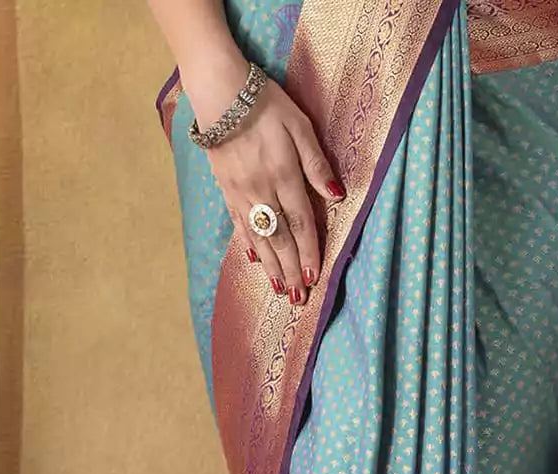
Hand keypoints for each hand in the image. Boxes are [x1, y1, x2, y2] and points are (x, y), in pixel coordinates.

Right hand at [190, 65, 344, 304]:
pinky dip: (248, 245)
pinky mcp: (227, 190)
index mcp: (285, 177)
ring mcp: (242, 194)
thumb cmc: (266, 104)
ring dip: (272, 266)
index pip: (302, 224)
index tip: (315, 277)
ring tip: (280, 289)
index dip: (309, 252)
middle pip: (281, 239)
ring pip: (260, 238)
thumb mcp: (300, 126)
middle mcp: (263, 192)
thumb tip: (337, 196)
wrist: (219, 92)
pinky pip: (239, 224)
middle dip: (292, 270)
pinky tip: (255, 260)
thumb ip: (317, 164)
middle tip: (299, 297)